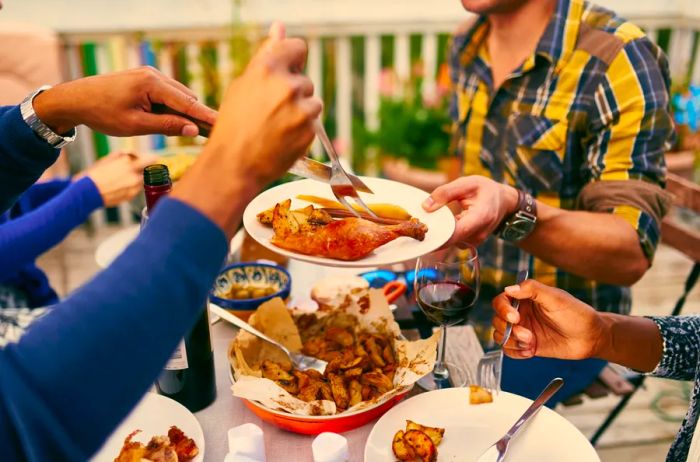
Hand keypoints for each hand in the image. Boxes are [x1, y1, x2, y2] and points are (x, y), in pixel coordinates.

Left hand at [32, 67, 216, 135]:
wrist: (76, 99)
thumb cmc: (102, 113)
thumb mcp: (136, 125)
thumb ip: (166, 126)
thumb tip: (193, 130)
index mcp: (152, 84)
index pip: (187, 102)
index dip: (207, 116)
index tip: (224, 124)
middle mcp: (154, 75)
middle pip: (187, 98)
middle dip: (197, 116)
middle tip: (212, 135)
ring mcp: (150, 75)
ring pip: (179, 96)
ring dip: (184, 112)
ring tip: (191, 132)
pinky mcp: (145, 79)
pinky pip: (168, 94)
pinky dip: (173, 107)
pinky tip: (172, 121)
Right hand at [77, 152, 157, 206]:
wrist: (87, 192)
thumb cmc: (95, 174)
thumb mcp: (109, 158)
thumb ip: (126, 155)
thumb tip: (137, 154)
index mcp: (129, 163)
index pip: (152, 159)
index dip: (151, 158)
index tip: (150, 158)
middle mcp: (134, 175)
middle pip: (148, 170)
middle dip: (142, 168)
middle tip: (133, 168)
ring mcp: (134, 187)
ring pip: (143, 180)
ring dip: (137, 178)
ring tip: (121, 178)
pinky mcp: (131, 196)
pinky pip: (137, 189)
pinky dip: (132, 186)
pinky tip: (119, 186)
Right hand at [171, 22, 322, 236]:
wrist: (234, 165)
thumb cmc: (233, 124)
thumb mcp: (243, 85)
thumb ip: (266, 55)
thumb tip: (279, 26)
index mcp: (267, 68)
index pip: (298, 48)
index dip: (292, 61)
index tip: (286, 72)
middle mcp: (288, 86)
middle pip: (304, 80)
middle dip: (292, 94)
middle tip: (269, 112)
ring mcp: (301, 110)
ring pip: (312, 103)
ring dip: (300, 112)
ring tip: (275, 127)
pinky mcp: (310, 131)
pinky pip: (313, 124)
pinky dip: (302, 130)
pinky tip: (282, 138)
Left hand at [422, 176, 518, 245]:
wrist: (504, 202)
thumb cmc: (486, 190)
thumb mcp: (468, 183)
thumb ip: (446, 192)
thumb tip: (425, 206)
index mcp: (481, 216)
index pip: (458, 232)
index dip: (439, 235)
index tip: (421, 231)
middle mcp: (479, 234)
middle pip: (451, 240)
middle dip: (433, 234)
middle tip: (415, 225)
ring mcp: (475, 241)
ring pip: (450, 242)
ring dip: (438, 234)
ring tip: (427, 221)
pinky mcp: (470, 243)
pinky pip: (453, 241)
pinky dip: (444, 234)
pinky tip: (438, 225)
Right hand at [491, 280, 605, 359]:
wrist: (591, 337)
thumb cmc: (577, 314)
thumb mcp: (556, 298)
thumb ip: (532, 289)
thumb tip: (509, 288)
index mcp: (525, 299)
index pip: (501, 301)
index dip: (503, 309)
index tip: (515, 317)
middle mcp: (521, 314)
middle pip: (497, 320)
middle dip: (509, 329)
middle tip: (527, 335)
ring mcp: (523, 330)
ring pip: (500, 336)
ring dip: (512, 341)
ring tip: (530, 343)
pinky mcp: (527, 346)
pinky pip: (509, 350)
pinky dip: (515, 352)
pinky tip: (530, 351)